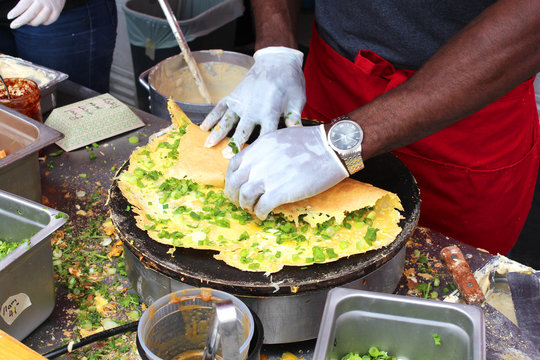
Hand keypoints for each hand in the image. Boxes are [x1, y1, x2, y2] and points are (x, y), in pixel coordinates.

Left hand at [8, 0, 65, 28]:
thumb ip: (25, 1)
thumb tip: (18, 12)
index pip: (22, 6)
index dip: (15, 12)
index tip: (9, 17)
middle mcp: (42, 2)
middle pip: (30, 15)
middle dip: (20, 21)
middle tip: (13, 25)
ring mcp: (50, 7)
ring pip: (39, 21)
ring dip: (31, 23)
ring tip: (27, 22)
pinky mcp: (57, 11)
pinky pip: (48, 21)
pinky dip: (42, 22)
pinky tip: (38, 20)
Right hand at [200, 46, 305, 157]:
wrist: (277, 60)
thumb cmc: (290, 82)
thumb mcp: (297, 101)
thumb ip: (294, 121)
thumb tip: (299, 139)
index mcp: (271, 112)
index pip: (266, 135)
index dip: (261, 149)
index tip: (256, 162)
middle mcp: (253, 108)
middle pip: (243, 130)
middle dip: (235, 143)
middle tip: (226, 156)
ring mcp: (241, 102)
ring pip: (227, 120)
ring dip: (218, 132)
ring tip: (207, 145)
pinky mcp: (234, 96)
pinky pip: (220, 107)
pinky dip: (211, 117)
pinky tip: (203, 128)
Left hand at [225, 125, 348, 218]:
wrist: (330, 148)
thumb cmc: (312, 142)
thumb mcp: (281, 137)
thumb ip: (266, 150)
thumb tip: (261, 163)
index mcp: (258, 148)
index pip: (234, 165)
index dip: (231, 179)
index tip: (235, 186)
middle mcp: (258, 162)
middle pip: (235, 183)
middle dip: (234, 195)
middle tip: (241, 202)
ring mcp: (267, 178)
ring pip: (245, 197)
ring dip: (247, 205)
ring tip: (254, 208)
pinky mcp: (280, 192)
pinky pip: (261, 207)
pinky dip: (260, 213)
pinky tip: (265, 214)